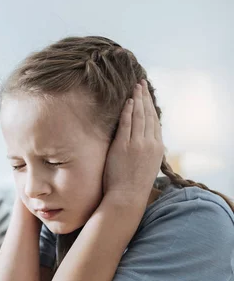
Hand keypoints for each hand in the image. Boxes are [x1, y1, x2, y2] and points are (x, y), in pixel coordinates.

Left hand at [103, 80, 163, 204]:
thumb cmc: (133, 186)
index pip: (155, 122)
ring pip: (139, 116)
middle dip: (145, 98)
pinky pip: (127, 124)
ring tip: (135, 87)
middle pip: (149, 115)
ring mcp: (137, 144)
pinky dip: (128, 111)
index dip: (151, 108)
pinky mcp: (124, 146)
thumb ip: (148, 153)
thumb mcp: (147, 167)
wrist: (127, 197)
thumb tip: (146, 145)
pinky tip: (128, 101)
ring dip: (138, 99)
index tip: (147, 97)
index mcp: (157, 148)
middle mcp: (150, 144)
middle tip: (142, 84)